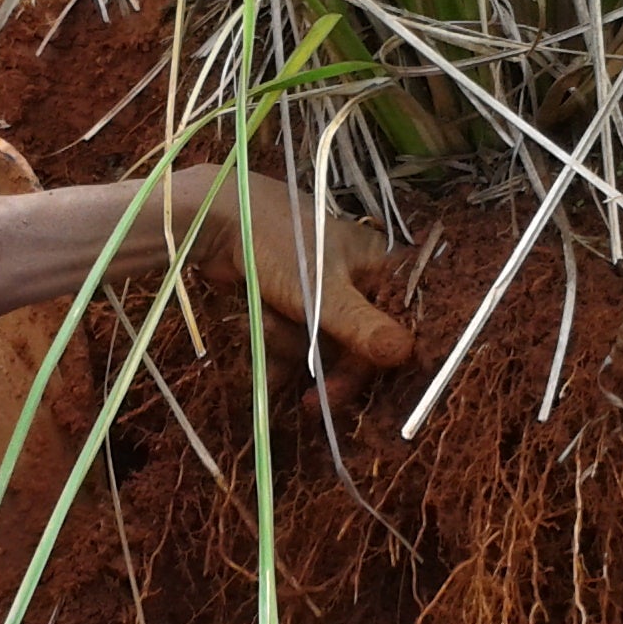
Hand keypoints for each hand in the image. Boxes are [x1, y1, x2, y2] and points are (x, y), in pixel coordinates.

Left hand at [182, 169, 412, 393]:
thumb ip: (361, 326)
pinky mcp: (291, 298)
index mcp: (380, 269)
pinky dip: (275, 343)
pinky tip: (257, 334)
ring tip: (264, 320)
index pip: (395, 328)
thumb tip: (404, 354)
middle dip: (324, 367)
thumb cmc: (280, 246)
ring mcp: (321, 289)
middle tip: (311, 405)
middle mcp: (357, 280)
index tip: (355, 395)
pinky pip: (292, 336)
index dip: (376, 365)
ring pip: (318, 342)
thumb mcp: (323, 292)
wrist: (219, 219)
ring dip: (288, 342)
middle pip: (355, 345)